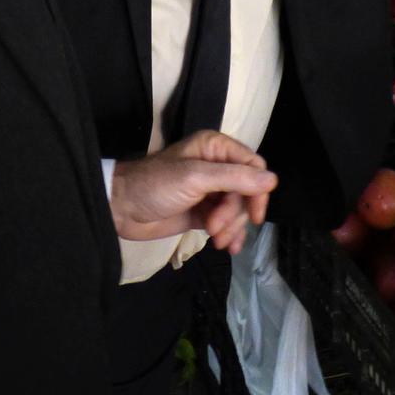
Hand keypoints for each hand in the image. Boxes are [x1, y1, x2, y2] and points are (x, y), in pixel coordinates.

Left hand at [110, 131, 276, 254]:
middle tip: (216, 227)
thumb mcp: (196, 178)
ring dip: (232, 227)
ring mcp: (210, 191)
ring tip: (216, 239)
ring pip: (239, 209)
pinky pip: (228, 223)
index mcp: (216, 148)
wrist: (121, 208)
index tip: (254, 214)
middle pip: (247, 191)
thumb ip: (235, 178)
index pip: (253, 166)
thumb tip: (273, 181)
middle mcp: (216, 166)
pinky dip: (230, 235)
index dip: (258, 190)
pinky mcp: (203, 212)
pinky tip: (228, 247)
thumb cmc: (155, 185)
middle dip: (236, 213)